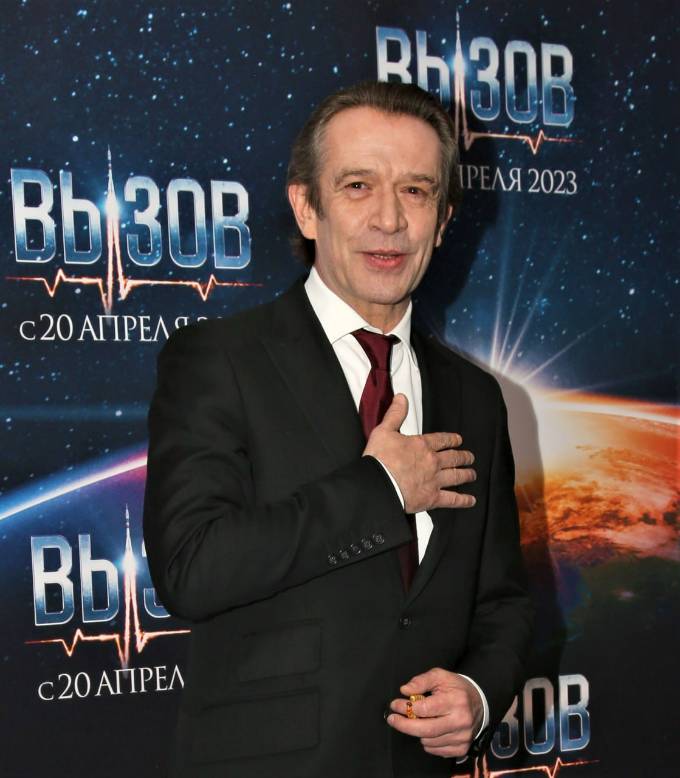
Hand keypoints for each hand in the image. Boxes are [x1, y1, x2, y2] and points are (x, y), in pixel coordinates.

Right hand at [363, 394, 475, 513]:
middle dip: (463, 456)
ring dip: (467, 474)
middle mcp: (432, 462)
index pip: (442, 440)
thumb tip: (402, 398)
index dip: (452, 439)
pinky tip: (471, 500)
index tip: (458, 440)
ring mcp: (435, 480)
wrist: (378, 484)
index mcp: (422, 445)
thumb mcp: (384, 431)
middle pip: (453, 458)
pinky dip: (463, 500)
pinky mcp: (432, 498)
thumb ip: (395, 414)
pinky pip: (452, 499)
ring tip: (472, 474)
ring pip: (457, 476)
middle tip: (470, 457)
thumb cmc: (379, 459)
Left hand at [386, 668, 483, 757]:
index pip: (425, 709)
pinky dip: (427, 742)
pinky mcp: (462, 748)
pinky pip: (436, 751)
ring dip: (416, 732)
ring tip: (414, 721)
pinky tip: (427, 731)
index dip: (406, 707)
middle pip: (425, 730)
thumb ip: (421, 681)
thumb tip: (405, 690)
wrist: (479, 703)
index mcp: (456, 700)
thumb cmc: (456, 688)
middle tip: (392, 719)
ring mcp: (462, 737)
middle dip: (404, 725)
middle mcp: (460, 721)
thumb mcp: (440, 676)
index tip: (395, 704)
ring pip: (429, 741)